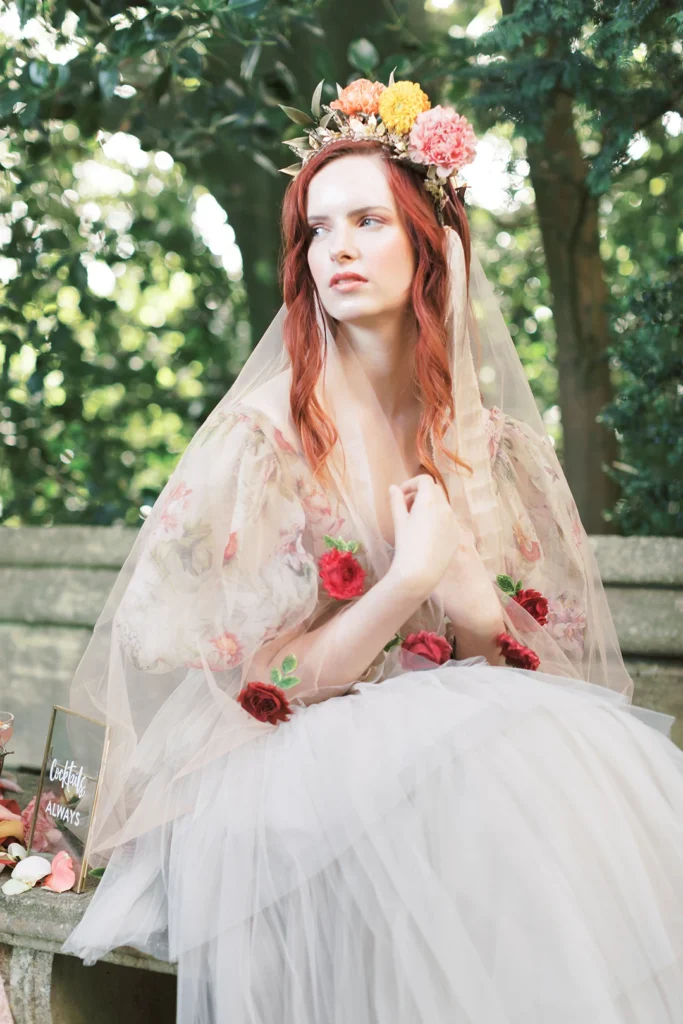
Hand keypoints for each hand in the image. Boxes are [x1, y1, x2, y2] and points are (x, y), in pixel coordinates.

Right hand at [387, 475, 461, 597]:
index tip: (401, 495)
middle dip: (420, 494)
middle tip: (407, 508)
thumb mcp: (398, 521)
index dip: (411, 484)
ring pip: (443, 506)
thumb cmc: (406, 546)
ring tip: (416, 523)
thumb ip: (396, 501)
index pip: (424, 480)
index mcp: (429, 501)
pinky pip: (448, 520)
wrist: (420, 573)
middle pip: (435, 491)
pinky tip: (427, 536)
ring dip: (430, 507)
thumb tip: (393, 488)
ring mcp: (454, 522)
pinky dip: (438, 520)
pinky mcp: (457, 535)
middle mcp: (445, 508)